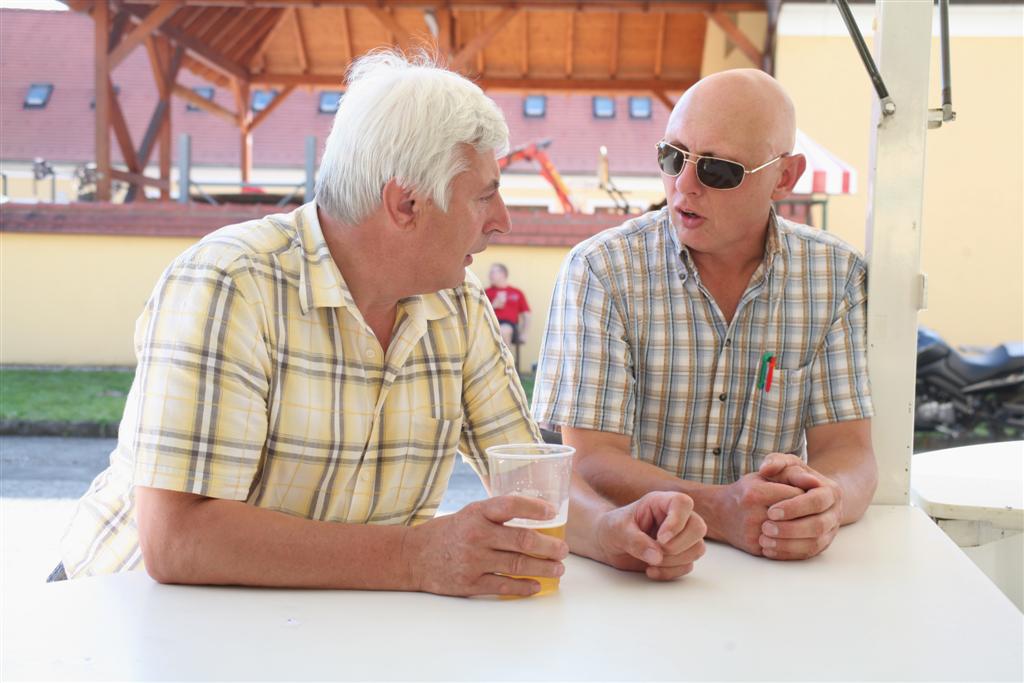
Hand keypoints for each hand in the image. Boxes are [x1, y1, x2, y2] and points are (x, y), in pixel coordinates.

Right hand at [405, 496, 568, 596]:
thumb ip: (496, 514)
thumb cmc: (448, 532)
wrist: (413, 556)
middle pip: (522, 540)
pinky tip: (537, 585)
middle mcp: (476, 535)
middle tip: (563, 549)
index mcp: (477, 513)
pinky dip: (524, 587)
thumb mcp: (469, 513)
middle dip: (549, 546)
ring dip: (544, 567)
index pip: (510, 505)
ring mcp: (473, 561)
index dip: (534, 508)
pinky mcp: (470, 583)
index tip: (553, 511)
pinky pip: (504, 585)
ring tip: (558, 568)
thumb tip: (536, 513)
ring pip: (518, 565)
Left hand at [596, 492, 706, 579]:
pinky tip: (650, 570)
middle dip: (678, 545)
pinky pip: (688, 565)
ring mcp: (680, 537)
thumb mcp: (617, 531)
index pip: (683, 503)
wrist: (607, 544)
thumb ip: (636, 541)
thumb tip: (657, 556)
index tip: (661, 538)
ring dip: (674, 561)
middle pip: (698, 527)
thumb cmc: (612, 529)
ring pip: (697, 548)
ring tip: (650, 562)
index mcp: (660, 503)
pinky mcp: (679, 555)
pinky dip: (670, 572)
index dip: (677, 521)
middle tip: (657, 550)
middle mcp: (675, 518)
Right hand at [709, 473, 804, 555]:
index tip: (803, 492)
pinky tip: (794, 533)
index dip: (804, 493)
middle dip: (806, 512)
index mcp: (755, 493)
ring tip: (800, 519)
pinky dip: (794, 541)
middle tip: (806, 507)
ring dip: (801, 527)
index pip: (795, 495)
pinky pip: (784, 548)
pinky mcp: (756, 548)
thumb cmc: (746, 491)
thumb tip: (815, 482)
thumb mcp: (764, 476)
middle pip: (795, 516)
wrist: (721, 514)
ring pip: (792, 534)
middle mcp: (752, 514)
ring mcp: (753, 534)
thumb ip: (790, 475)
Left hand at [757, 453, 843, 559]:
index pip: (816, 501)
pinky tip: (769, 551)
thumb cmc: (794, 477)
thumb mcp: (787, 464)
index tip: (771, 511)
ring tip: (765, 541)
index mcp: (830, 491)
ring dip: (788, 545)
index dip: (794, 508)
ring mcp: (830, 531)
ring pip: (814, 543)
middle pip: (818, 526)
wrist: (809, 494)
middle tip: (766, 528)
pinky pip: (808, 554)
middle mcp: (834, 513)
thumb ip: (776, 462)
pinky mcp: (822, 545)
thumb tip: (766, 468)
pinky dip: (788, 554)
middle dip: (791, 528)